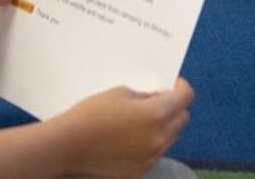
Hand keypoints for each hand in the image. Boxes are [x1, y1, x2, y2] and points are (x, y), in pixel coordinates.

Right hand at [50, 80, 193, 177]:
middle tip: (158, 100)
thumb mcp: (122, 93)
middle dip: (175, 107)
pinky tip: (131, 138)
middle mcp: (159, 138)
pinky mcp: (139, 171)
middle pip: (183, 119)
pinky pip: (154, 154)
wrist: (68, 145)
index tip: (173, 84)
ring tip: (142, 120)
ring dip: (163, 127)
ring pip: (170, 138)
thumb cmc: (92, 114)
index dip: (180, 87)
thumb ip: (146, 95)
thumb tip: (158, 98)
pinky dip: (149, 144)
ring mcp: (150, 157)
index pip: (186, 96)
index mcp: (157, 113)